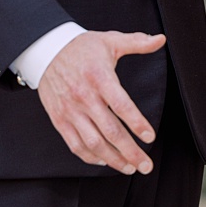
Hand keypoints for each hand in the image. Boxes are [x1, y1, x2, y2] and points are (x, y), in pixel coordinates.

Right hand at [35, 30, 165, 173]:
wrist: (45, 50)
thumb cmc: (80, 48)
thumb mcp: (109, 40)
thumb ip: (137, 42)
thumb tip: (160, 40)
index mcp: (99, 77)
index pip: (121, 105)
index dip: (137, 123)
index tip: (150, 137)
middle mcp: (84, 96)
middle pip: (110, 131)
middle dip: (131, 152)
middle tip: (146, 165)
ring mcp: (70, 110)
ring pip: (93, 143)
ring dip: (113, 159)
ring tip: (129, 167)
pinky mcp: (59, 119)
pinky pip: (75, 144)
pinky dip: (90, 157)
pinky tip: (104, 160)